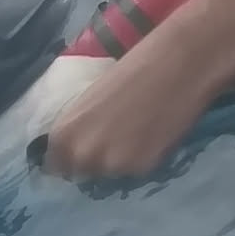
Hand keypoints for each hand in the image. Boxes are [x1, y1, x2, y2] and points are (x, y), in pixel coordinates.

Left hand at [35, 32, 230, 183]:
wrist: (179, 62)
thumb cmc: (133, 67)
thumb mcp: (92, 98)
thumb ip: (82, 127)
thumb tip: (82, 146)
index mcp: (64, 134)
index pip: (55, 165)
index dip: (70, 158)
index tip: (85, 150)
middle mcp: (83, 155)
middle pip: (83, 173)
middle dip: (96, 161)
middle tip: (116, 138)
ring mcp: (113, 165)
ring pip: (112, 173)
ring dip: (121, 160)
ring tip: (139, 132)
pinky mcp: (143, 168)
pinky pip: (138, 171)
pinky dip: (145, 158)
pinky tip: (156, 134)